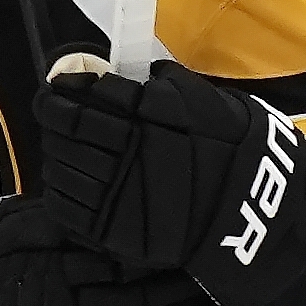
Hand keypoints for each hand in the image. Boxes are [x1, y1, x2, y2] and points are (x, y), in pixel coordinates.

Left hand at [34, 57, 305, 305]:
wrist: (253, 209)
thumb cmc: (232, 147)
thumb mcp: (202, 100)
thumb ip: (158, 85)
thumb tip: (117, 75)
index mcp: (145, 113)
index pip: (87, 93)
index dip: (66, 89)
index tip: (62, 88)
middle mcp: (126, 149)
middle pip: (67, 127)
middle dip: (54, 115)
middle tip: (52, 111)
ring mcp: (115, 192)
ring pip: (60, 165)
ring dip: (55, 153)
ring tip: (62, 148)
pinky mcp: (111, 229)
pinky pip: (66, 206)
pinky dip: (59, 190)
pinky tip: (67, 181)